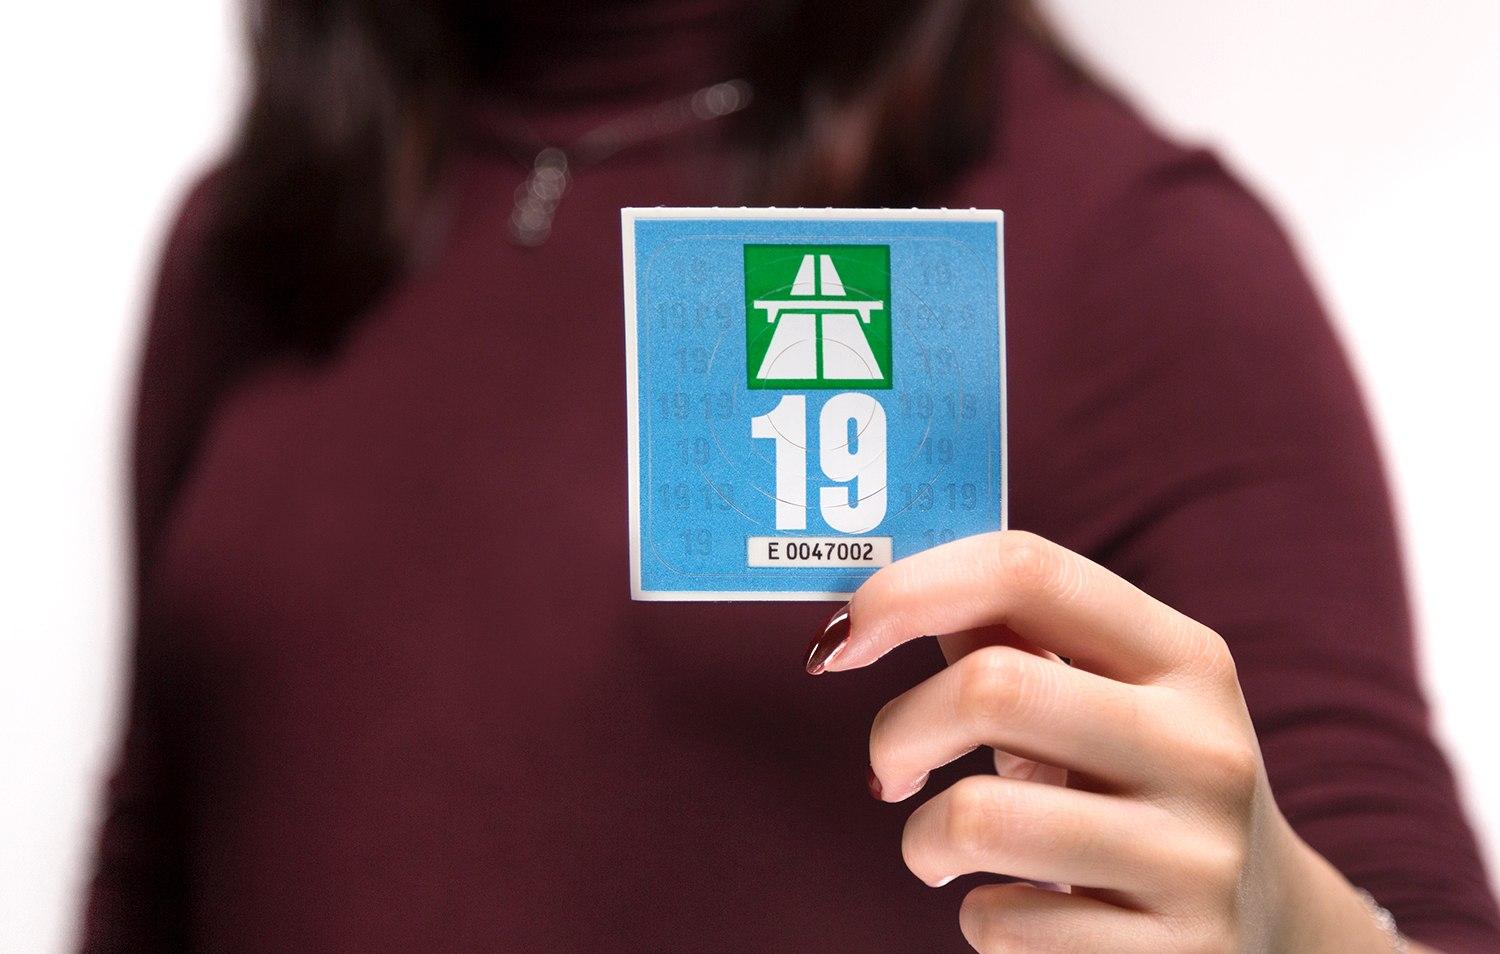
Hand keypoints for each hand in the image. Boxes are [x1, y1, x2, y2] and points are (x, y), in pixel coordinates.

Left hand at [805, 531, 1419, 952]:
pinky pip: (1001, 923)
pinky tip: (1017, 911)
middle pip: (990, 688)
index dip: (910, 588)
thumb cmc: (1143, 790)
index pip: (1028, 571)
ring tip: (940, 852)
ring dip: (922, 840)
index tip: (843, 636)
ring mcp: (1193, 858)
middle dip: (897, 730)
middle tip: (889, 769)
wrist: (1272, 932)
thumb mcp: (1113, 703)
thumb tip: (879, 602)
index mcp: (1184, 658)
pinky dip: (978, 918)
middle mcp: (1202, 746)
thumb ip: (1012, 640)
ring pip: (977, 818)